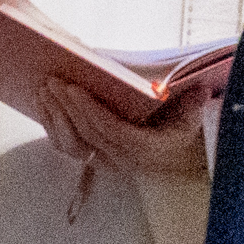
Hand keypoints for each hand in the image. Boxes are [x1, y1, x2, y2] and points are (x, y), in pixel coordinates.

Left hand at [39, 79, 211, 183]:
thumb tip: (200, 91)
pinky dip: (51, 125)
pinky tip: (43, 104)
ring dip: (54, 116)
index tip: (74, 88)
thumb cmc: (182, 130)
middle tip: (52, 81)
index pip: (112, 130)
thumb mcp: (193, 118)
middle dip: (66, 106)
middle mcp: (123, 161)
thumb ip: (194, 105)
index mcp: (146, 150)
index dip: (90, 110)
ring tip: (44, 89)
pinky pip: (66, 146)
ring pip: (71, 144)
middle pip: (86, 134)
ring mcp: (105, 162)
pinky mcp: (93, 159)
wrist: (178, 158)